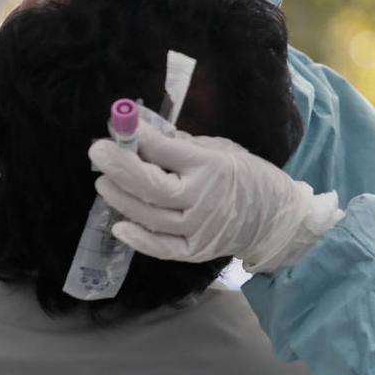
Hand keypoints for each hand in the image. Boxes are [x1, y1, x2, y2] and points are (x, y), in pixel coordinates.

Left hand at [88, 124, 340, 271]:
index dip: (137, 136)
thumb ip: (183, 145)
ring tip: (103, 182)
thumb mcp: (221, 149)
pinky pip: (161, 247)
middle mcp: (202, 197)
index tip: (120, 125)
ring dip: (120, 198)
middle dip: (119, 166)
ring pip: (149, 215)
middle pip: (150, 185)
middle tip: (98, 150)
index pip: (165, 149)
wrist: (275, 217)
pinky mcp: (195, 250)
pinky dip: (138, 239)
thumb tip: (143, 135)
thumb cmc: (247, 175)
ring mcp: (198, 227)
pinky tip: (118, 225)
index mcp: (210, 166)